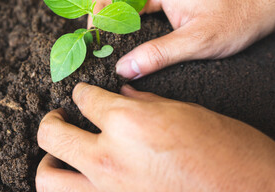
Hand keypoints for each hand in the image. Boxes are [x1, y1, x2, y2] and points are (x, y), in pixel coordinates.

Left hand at [36, 83, 274, 190]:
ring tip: (59, 152)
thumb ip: (141, 103)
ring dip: (47, 161)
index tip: (85, 94)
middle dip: (51, 120)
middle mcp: (109, 157)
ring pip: (48, 178)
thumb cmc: (227, 150)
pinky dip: (69, 187)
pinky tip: (80, 178)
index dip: (83, 92)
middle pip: (51, 134)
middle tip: (59, 116)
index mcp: (127, 123)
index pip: (84, 98)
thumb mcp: (183, 112)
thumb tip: (121, 95)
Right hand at [88, 0, 274, 79]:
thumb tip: (123, 69)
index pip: (110, 0)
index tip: (92, 44)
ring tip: (110, 35)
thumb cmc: (240, 14)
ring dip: (112, 9)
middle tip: (97, 41)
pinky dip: (128, 7)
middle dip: (98, 14)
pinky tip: (132, 26)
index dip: (96, 22)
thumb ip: (157, 55)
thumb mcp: (197, 41)